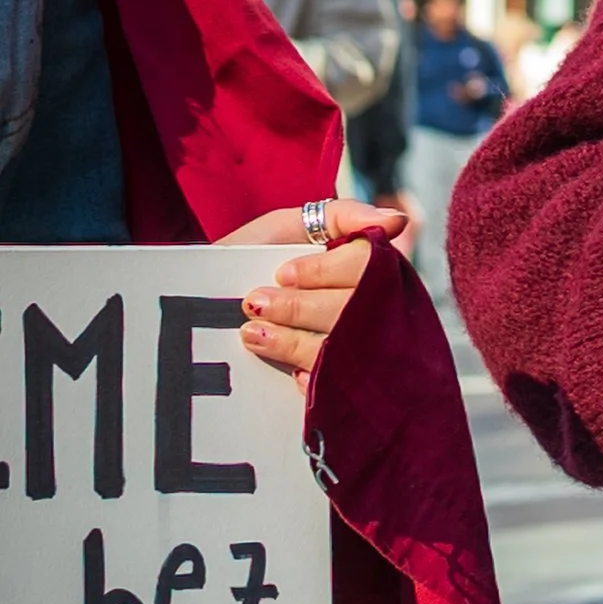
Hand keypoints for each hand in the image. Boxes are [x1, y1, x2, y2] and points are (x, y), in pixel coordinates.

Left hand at [230, 199, 409, 377]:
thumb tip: (396, 221)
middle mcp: (369, 310)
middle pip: (351, 310)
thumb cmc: (252, 259)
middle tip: (256, 303)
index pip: (366, 267)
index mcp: (366, 270)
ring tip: (253, 333)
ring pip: (339, 350)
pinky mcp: (333, 385)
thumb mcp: (288, 227)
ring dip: (291, 342)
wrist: (205, 303)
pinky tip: (287, 370)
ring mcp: (353, 351)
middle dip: (297, 307)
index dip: (322, 272)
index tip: (283, 273)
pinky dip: (307, 378)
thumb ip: (342, 216)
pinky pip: (332, 387)